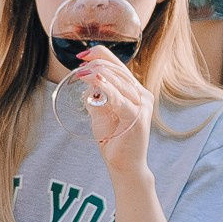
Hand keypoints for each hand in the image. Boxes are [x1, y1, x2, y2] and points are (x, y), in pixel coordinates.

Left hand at [73, 48, 152, 176]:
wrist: (125, 166)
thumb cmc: (114, 141)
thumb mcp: (100, 116)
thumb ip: (95, 100)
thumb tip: (85, 85)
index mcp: (134, 92)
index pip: (118, 67)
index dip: (101, 56)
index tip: (81, 55)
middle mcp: (142, 95)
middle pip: (119, 70)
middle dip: (98, 61)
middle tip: (80, 61)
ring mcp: (142, 106)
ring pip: (121, 82)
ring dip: (100, 74)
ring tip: (83, 71)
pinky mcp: (138, 118)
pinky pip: (122, 100)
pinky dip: (109, 90)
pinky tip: (97, 83)